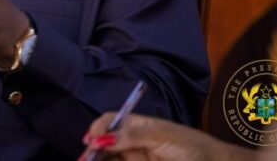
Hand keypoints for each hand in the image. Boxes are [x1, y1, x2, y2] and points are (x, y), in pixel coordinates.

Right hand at [82, 113, 257, 160]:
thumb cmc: (191, 146)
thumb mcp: (161, 136)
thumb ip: (131, 136)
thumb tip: (100, 138)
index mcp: (138, 125)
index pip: (110, 121)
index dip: (98, 128)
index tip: (90, 141)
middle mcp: (133, 142)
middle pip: (105, 143)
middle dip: (93, 150)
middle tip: (85, 160)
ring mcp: (137, 158)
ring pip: (111, 158)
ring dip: (99, 159)